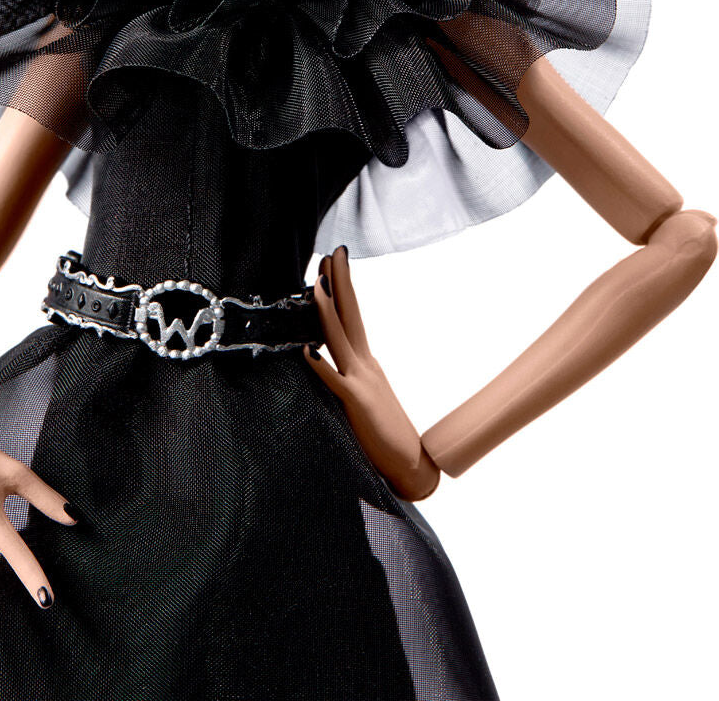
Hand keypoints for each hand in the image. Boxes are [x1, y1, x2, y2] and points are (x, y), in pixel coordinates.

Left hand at [303, 246, 439, 500]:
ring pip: (340, 339)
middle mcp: (365, 365)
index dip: (343, 288)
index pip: (351, 317)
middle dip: (340, 282)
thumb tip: (326, 359)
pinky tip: (305, 349)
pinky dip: (320, 364)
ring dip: (327, 310)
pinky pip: (335, 382)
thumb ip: (347, 377)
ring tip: (317, 282)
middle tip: (332, 252)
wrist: (413, 466)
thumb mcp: (364, 397)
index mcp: (365, 363)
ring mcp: (362, 382)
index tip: (333, 262)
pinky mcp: (358, 404)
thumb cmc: (385, 435)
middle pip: (350, 315)